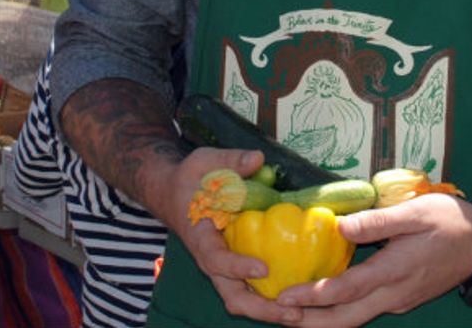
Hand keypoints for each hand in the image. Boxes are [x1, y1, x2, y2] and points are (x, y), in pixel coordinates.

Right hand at [165, 147, 304, 323]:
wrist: (173, 192)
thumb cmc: (191, 178)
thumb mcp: (205, 161)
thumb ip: (230, 161)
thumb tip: (257, 159)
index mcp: (200, 235)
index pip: (215, 258)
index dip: (237, 266)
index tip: (262, 268)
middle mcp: (210, 258)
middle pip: (230, 294)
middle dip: (260, 308)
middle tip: (291, 313)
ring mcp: (221, 265)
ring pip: (239, 298)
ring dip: (267, 310)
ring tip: (299, 315)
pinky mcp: (232, 264)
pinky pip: (248, 288)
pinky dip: (268, 298)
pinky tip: (296, 300)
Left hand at [274, 193, 471, 327]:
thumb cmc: (448, 221)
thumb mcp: (414, 212)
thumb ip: (377, 221)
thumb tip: (340, 226)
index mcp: (394, 271)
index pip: (347, 291)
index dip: (314, 296)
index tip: (285, 298)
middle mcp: (394, 294)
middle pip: (346, 319)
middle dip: (311, 322)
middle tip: (278, 316)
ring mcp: (400, 300)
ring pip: (356, 319)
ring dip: (324, 320)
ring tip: (293, 313)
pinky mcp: (403, 298)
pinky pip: (366, 310)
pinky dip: (342, 311)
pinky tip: (326, 299)